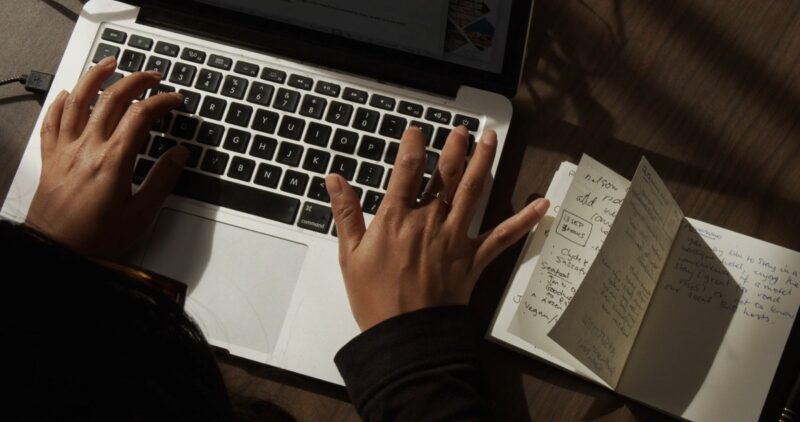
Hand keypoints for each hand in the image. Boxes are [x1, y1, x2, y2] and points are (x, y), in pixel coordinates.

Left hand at [25, 56, 187, 258]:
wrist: (56, 252)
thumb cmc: (96, 239)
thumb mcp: (141, 215)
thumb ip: (162, 180)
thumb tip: (179, 155)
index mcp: (114, 161)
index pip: (141, 115)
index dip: (162, 101)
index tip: (174, 100)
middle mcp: (88, 148)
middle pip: (112, 98)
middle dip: (136, 81)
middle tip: (152, 77)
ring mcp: (66, 150)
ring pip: (78, 100)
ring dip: (95, 76)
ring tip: (110, 64)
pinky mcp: (51, 158)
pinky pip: (52, 121)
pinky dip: (61, 102)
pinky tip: (69, 94)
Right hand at [326, 126, 549, 330]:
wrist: (406, 335)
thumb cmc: (376, 299)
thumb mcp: (350, 255)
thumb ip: (346, 213)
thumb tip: (335, 180)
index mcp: (397, 218)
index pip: (407, 169)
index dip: (413, 145)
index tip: (416, 131)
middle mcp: (429, 221)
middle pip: (446, 174)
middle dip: (455, 148)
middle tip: (463, 130)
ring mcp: (454, 237)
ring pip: (473, 191)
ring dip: (484, 162)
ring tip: (491, 140)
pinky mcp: (473, 258)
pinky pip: (503, 236)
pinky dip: (524, 220)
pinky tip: (542, 204)